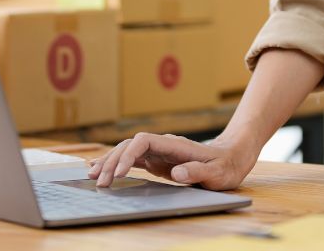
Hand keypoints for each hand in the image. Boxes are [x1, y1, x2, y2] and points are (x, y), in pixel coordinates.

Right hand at [86, 132, 255, 190]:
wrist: (232, 157)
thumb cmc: (226, 165)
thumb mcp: (217, 172)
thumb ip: (197, 170)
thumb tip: (176, 172)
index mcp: (175, 145)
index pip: (143, 141)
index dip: (128, 155)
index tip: (119, 174)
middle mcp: (163, 145)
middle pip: (130, 145)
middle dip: (112, 162)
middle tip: (99, 183)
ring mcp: (159, 152)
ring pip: (128, 151)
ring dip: (110, 162)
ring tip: (92, 176)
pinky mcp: (158, 161)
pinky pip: (132, 160)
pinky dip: (116, 165)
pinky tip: (103, 171)